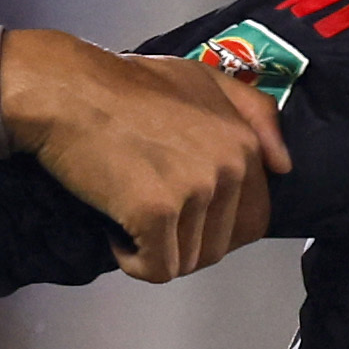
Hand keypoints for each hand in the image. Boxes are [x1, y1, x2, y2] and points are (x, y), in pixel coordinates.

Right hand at [4, 31, 284, 280]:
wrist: (64, 90)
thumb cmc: (124, 85)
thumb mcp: (201, 79)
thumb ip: (252, 113)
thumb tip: (284, 166)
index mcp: (244, 143)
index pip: (251, 220)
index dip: (211, 226)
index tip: (177, 209)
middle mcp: (229, 168)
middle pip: (217, 247)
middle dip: (182, 242)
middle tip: (146, 212)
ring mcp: (195, 191)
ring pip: (187, 261)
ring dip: (155, 250)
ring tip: (128, 210)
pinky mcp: (156, 212)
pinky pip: (156, 269)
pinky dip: (132, 260)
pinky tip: (115, 229)